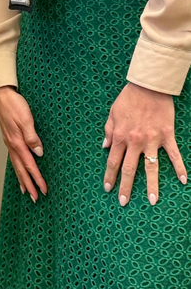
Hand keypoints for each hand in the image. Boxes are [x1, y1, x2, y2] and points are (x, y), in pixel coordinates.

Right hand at [0, 86, 46, 201]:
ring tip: (26, 190)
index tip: (43, 189)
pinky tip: (19, 170)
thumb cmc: (13, 105)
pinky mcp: (9, 139)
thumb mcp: (26, 119)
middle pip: (21, 170)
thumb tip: (39, 152)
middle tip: (35, 198)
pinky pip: (14, 158)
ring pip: (16, 166)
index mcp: (17, 142)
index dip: (37, 178)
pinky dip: (17, 168)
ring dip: (22, 179)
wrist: (2, 96)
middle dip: (29, 185)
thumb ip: (32, 137)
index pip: (29, 165)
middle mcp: (12, 145)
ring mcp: (9, 143)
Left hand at [102, 82, 186, 205]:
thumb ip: (108, 131)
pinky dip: (180, 168)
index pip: (113, 161)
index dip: (110, 176)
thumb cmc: (128, 98)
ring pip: (151, 167)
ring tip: (152, 201)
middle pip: (129, 169)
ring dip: (151, 185)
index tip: (108, 189)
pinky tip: (184, 181)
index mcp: (120, 136)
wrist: (149, 86)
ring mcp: (152, 140)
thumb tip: (105, 147)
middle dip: (126, 187)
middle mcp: (135, 141)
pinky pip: (174, 155)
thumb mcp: (112, 114)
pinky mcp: (167, 136)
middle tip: (123, 202)